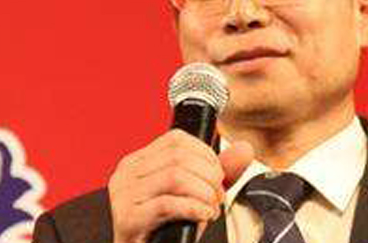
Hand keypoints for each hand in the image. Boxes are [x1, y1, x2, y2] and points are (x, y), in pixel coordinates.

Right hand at [108, 129, 253, 242]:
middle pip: (179, 156)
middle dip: (209, 176)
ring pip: (175, 176)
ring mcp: (123, 195)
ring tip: (210, 208)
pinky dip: (194, 208)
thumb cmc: (166, 229)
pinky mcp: (127, 219)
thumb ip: (218, 172)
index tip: (217, 177)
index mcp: (139, 161)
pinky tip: (203, 216)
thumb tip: (244, 149)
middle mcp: (126, 173)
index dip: (206, 155)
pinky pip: (167, 204)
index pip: (176, 139)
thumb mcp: (196, 195)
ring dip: (204, 193)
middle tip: (216, 198)